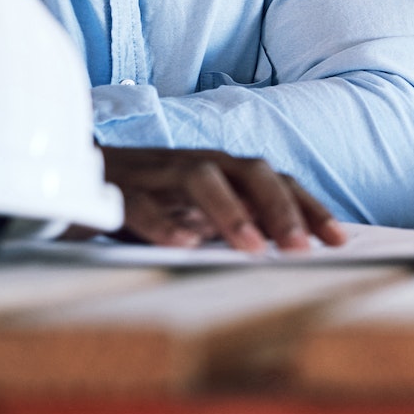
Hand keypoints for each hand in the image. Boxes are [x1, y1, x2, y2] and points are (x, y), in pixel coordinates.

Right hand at [97, 146, 344, 252]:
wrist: (74, 178)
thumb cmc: (149, 201)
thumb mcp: (200, 214)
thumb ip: (239, 224)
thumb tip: (292, 249)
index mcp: (222, 170)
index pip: (276, 181)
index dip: (309, 207)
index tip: (339, 241)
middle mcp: (196, 164)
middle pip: (249, 172)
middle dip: (280, 209)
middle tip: (301, 249)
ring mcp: (157, 173)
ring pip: (201, 179)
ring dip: (231, 212)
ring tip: (253, 248)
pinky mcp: (115, 190)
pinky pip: (142, 203)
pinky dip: (165, 223)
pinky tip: (184, 245)